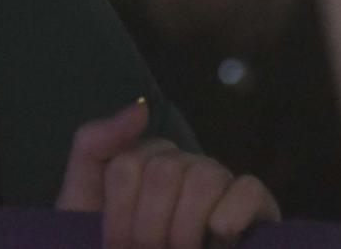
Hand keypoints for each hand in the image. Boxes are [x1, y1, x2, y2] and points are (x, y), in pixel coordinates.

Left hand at [57, 101, 279, 248]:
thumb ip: (93, 147)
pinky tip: (220, 238)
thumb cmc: (109, 248)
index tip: (117, 248)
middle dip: (148, 229)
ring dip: (185, 229)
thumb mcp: (82, 203)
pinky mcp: (258, 207)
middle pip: (163, 171)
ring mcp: (220, 184)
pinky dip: (231, 215)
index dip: (118, 216)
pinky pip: (249, 189)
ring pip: (203, 177)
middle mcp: (183, 165)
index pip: (126, 166)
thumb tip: (141, 107)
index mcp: (143, 161)